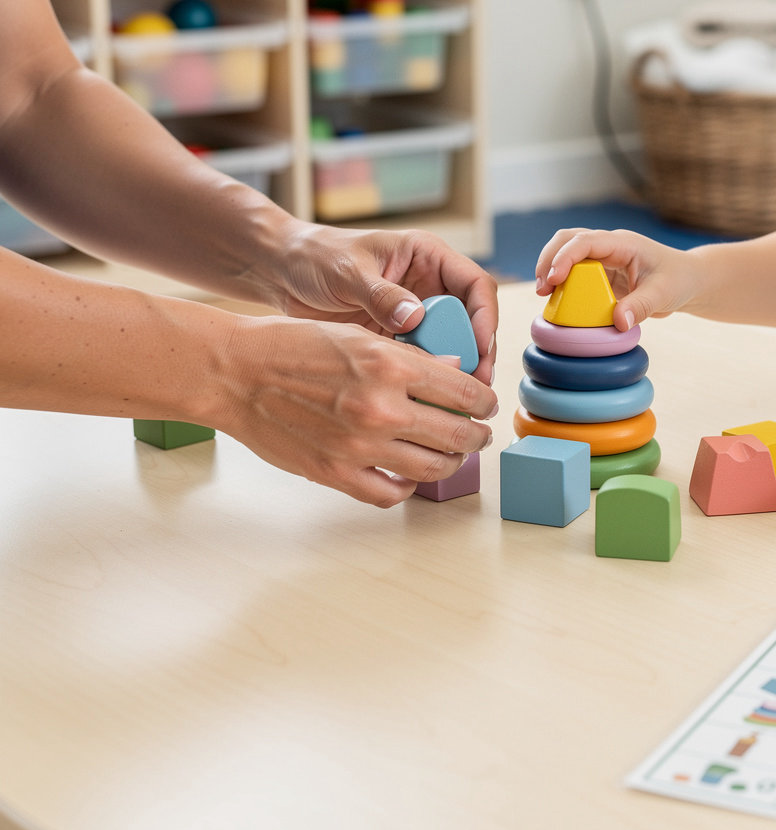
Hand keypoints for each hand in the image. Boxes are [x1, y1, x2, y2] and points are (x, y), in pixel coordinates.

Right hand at [218, 316, 497, 506]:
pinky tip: (407, 474)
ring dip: (450, 463)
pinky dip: (405, 487)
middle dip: (477, 436)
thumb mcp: (356, 335)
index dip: (484, 401)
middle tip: (478, 435)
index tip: (486, 405)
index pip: (464, 391)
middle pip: (457, 435)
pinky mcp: (335, 474)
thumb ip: (409, 357)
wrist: (235, 374)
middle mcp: (381, 408)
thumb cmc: (291, 346)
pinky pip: (389, 494)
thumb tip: (454, 371)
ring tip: (450, 455)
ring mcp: (359, 447)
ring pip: (431, 468)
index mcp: (390, 365)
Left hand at [268, 223, 497, 385]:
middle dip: (476, 353)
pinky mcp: (400, 338)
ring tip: (455, 400)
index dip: (485, 316)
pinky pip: (424, 360)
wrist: (283, 274)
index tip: (481, 347)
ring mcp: (416, 314)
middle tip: (475, 386)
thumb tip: (415, 316)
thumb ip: (381, 294)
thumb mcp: (348, 271)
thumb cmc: (315, 257)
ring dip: (456, 371)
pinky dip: (428, 379)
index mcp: (427, 256)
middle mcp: (429, 285)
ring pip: (451, 345)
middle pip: (470, 321)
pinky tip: (426, 400)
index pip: (476, 284)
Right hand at [534, 228, 688, 331]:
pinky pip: (573, 272)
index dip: (565, 257)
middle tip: (542, 289)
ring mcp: (602, 258)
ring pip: (566, 251)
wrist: (687, 281)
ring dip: (550, 269)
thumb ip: (641, 307)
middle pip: (567, 239)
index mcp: (623, 243)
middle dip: (549, 259)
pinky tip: (558, 301)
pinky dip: (561, 283)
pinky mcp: (599, 273)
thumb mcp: (664, 294)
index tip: (553, 279)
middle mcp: (608, 246)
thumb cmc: (678, 281)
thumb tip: (618, 322)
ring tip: (544, 295)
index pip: (585, 241)